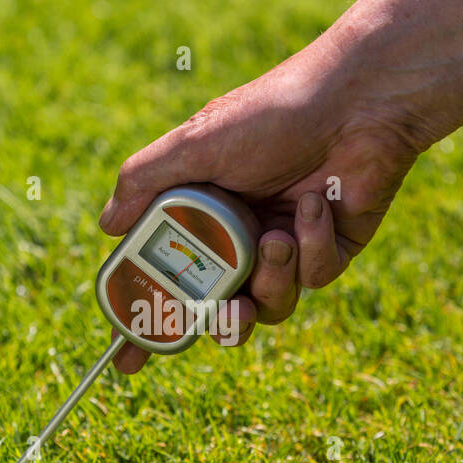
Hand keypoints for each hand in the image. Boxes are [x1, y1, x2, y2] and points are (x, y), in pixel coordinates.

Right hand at [98, 39, 427, 372]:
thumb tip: (106, 226)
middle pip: (219, 309)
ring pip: (270, 304)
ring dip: (272, 280)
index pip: (166, 279)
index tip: (125, 361)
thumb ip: (147, 182)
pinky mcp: (332, 249)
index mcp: (202, 213)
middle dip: (220, 323)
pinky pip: (314, 277)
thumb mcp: (197, 143)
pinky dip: (312, 245)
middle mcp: (241, 235)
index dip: (146, 322)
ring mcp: (287, 246)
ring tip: (276, 240)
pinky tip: (316, 204)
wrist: (356, 100)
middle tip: (226, 313)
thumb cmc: (272, 111)